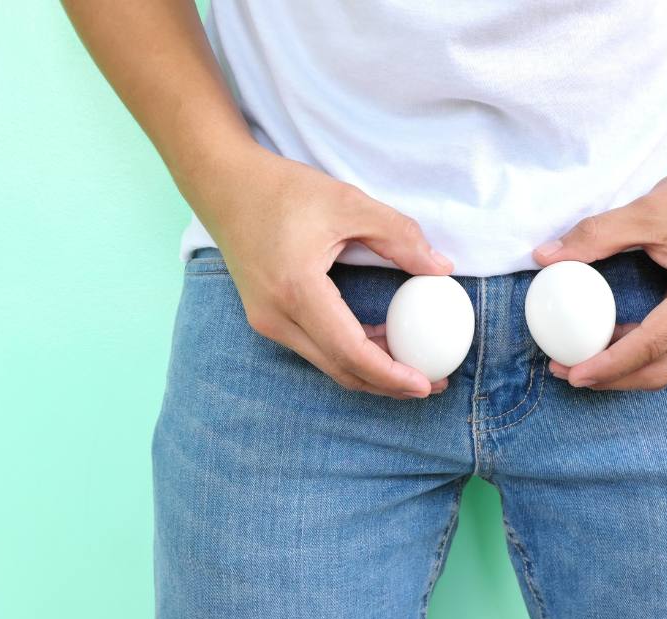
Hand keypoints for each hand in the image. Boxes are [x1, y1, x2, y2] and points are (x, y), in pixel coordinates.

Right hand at [184, 145, 453, 399]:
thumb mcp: (350, 203)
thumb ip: (400, 236)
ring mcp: (266, 321)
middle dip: (388, 385)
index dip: (391, 374)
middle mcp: (276, 316)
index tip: (427, 382)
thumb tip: (441, 268)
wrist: (225, 186)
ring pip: (327, 364)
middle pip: (340, 369)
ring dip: (369, 371)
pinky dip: (349, 354)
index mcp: (296, 289)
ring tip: (412, 367)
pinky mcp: (265, 318)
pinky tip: (380, 343)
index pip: (350, 351)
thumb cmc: (283, 190)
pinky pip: (314, 349)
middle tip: (431, 383)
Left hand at [531, 147, 666, 390]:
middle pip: (666, 369)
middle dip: (614, 377)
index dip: (608, 364)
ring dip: (630, 369)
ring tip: (584, 361)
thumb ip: (593, 236)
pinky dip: (649, 353)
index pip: (653, 345)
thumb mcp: (648, 210)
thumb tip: (543, 257)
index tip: (571, 372)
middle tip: (568, 373)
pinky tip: (614, 340)